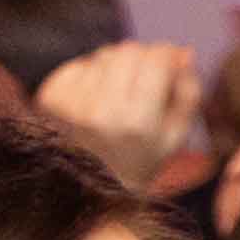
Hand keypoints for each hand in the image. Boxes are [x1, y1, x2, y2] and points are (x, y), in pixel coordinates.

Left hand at [30, 38, 202, 189]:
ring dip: (116, 66)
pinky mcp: (51, 99)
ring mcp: (72, 104)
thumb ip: (188, 92)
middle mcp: (102, 112)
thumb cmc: (143, 157)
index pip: (155, 60)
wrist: (96, 188)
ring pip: (103, 55)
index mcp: (139, 123)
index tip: (170, 61)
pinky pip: (80, 65)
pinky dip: (92, 75)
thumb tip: (183, 52)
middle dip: (142, 57)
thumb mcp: (176, 133)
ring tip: (120, 95)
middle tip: (146, 76)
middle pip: (128, 51)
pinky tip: (96, 100)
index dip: (167, 54)